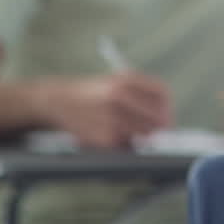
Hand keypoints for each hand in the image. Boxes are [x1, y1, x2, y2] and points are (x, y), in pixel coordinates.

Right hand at [37, 72, 172, 148]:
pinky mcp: (103, 135)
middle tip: (158, 132)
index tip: (167, 115)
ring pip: (143, 133)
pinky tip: (110, 135)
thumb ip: (141, 93)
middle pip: (156, 117)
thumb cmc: (91, 92)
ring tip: (127, 131)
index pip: (160, 93)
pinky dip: (122, 143)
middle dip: (159, 127)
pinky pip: (124, 143)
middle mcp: (119, 96)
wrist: (56, 100)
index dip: (166, 107)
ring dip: (141, 136)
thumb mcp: (115, 81)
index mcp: (125, 79)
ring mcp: (111, 116)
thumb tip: (164, 116)